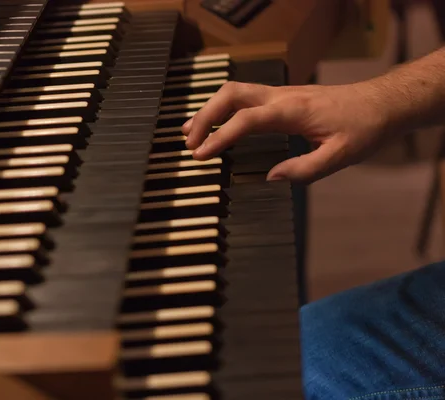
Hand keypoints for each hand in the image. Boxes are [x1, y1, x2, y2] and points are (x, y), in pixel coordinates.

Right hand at [181, 81, 389, 183]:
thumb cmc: (364, 127)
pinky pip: (243, 97)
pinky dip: (223, 109)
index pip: (245, 120)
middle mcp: (281, 97)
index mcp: (292, 111)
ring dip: (209, 110)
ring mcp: (280, 94)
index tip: (201, 155)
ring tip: (189, 133)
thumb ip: (304, 169)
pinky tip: (215, 124)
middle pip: (230, 95)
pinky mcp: (281, 98)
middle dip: (204, 117)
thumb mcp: (340, 156)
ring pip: (233, 92)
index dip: (220, 137)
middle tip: (189, 144)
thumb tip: (270, 179)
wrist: (382, 103)